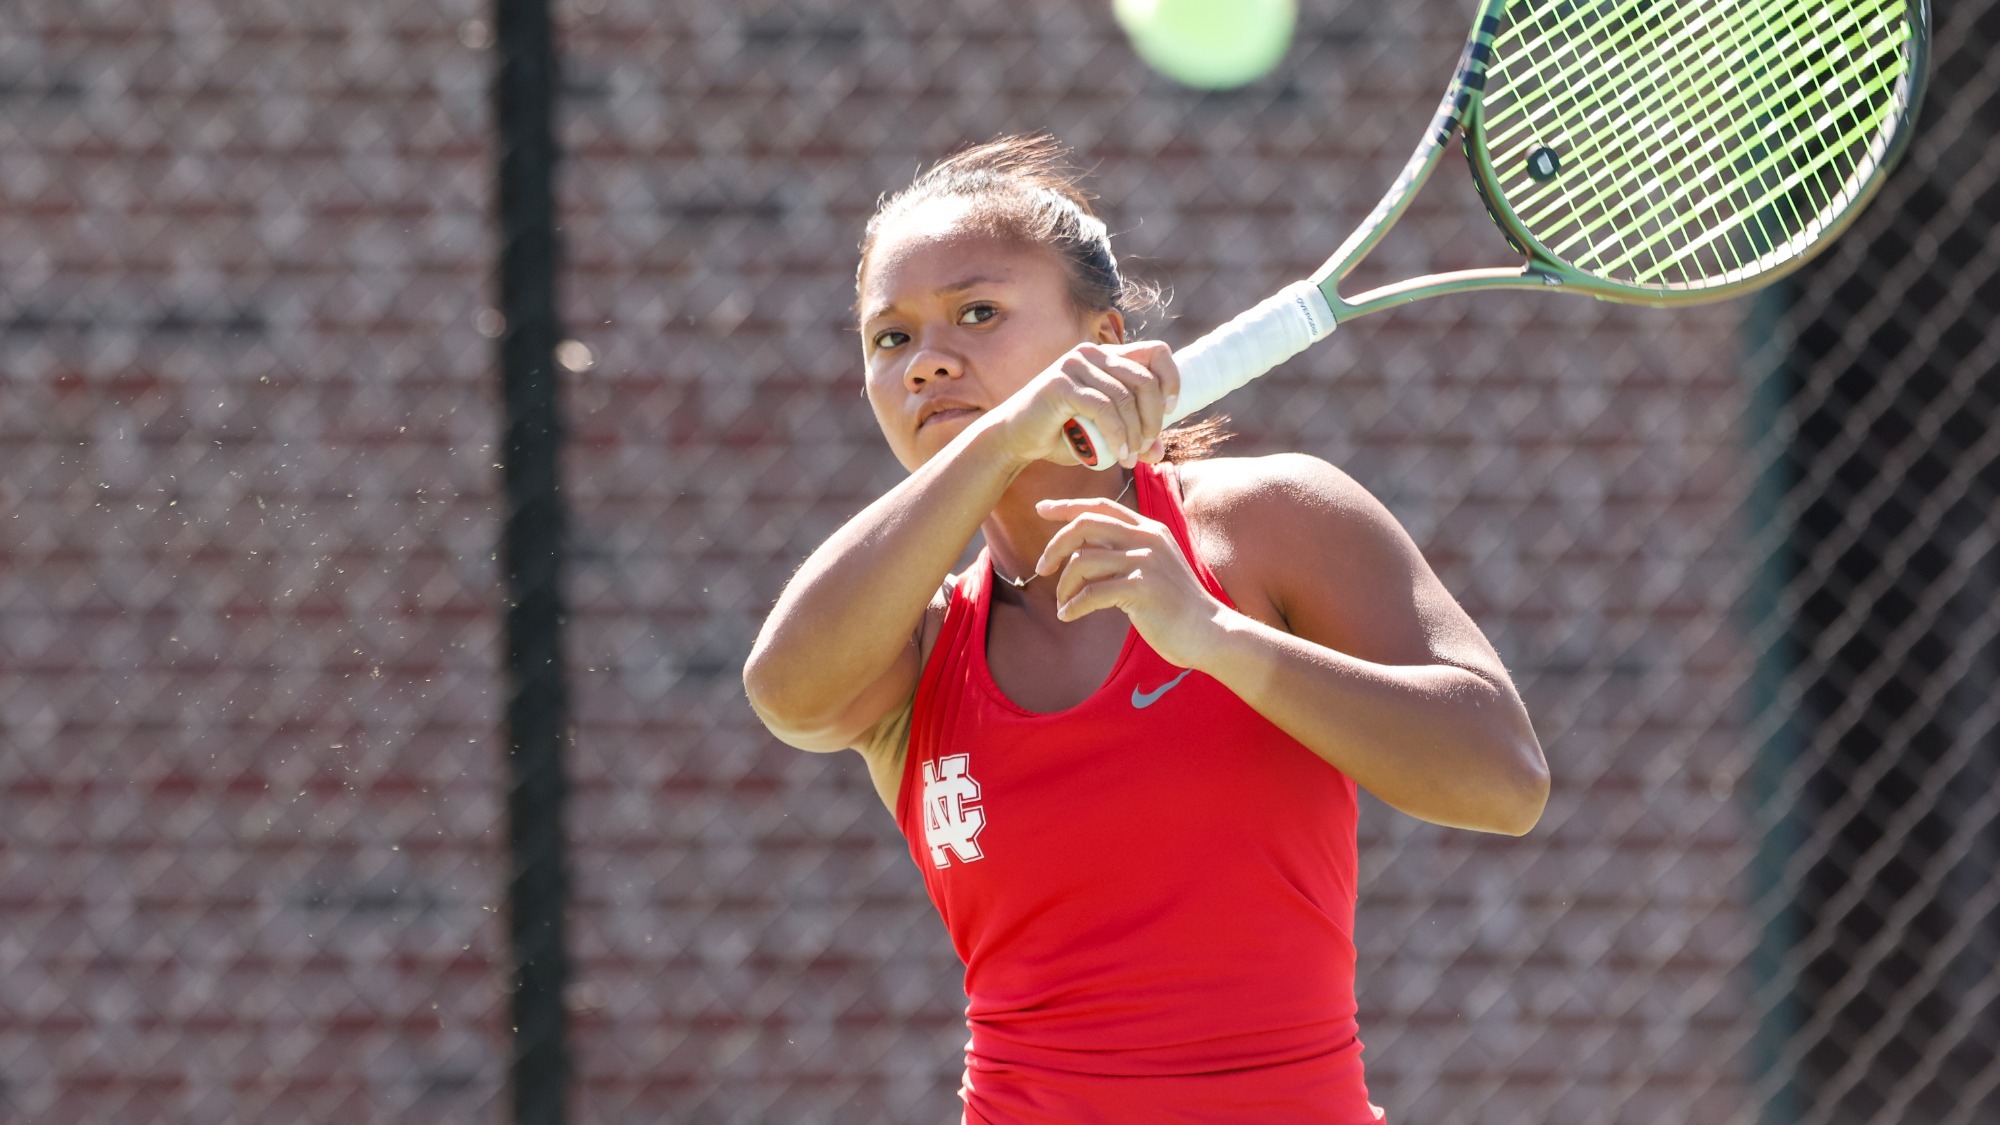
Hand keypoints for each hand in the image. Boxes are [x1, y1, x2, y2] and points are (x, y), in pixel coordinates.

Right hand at [985, 342, 1180, 468]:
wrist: (1014, 439)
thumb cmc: (1059, 435)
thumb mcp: (1103, 436)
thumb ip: (1132, 438)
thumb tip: (1160, 452)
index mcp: (1106, 356)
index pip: (1156, 352)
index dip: (1170, 380)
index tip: (1170, 411)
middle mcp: (1092, 353)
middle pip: (1145, 379)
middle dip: (1153, 417)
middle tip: (1147, 446)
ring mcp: (1075, 365)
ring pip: (1125, 397)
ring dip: (1135, 432)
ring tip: (1132, 457)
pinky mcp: (1062, 384)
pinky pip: (1103, 409)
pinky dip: (1117, 435)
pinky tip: (1120, 455)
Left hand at [1033, 495, 1227, 668]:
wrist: (1209, 631)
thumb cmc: (1174, 605)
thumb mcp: (1151, 566)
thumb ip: (1121, 552)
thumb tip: (1078, 551)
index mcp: (1149, 529)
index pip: (1101, 507)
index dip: (1067, 506)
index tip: (1041, 509)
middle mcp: (1147, 538)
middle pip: (1085, 525)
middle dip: (1054, 546)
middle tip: (1041, 569)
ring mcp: (1145, 562)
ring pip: (1082, 561)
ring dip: (1064, 586)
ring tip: (1064, 604)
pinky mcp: (1141, 589)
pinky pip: (1091, 593)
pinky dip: (1073, 606)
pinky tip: (1068, 616)